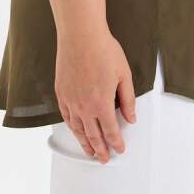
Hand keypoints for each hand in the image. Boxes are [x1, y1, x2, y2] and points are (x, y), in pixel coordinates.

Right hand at [54, 28, 136, 162]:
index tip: (119, 149)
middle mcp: (84, 106)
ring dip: (85, 143)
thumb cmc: (103, 50)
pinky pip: (66, 117)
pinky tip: (75, 131)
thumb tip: (131, 116)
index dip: (116, 143)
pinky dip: (72, 128)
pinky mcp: (61, 93)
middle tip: (104, 158)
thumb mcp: (124, 74)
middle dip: (100, 149)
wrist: (81, 35)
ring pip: (78, 130)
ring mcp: (70, 101)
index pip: (111, 131)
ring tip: (90, 151)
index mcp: (102, 104)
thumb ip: (128, 99)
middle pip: (93, 136)